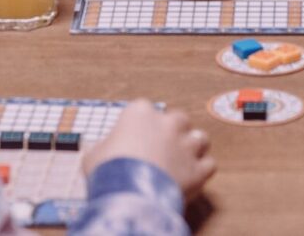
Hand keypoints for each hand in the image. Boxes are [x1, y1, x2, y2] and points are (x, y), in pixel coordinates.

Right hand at [83, 99, 214, 202]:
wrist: (129, 194)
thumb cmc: (109, 170)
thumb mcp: (94, 153)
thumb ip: (104, 146)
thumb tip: (102, 150)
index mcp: (140, 113)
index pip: (144, 108)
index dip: (141, 123)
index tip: (136, 136)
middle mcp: (167, 124)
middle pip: (179, 118)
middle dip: (174, 130)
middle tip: (163, 145)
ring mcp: (185, 145)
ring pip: (200, 138)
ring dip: (193, 147)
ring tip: (182, 159)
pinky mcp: (198, 169)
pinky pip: (209, 164)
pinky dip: (202, 170)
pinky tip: (193, 176)